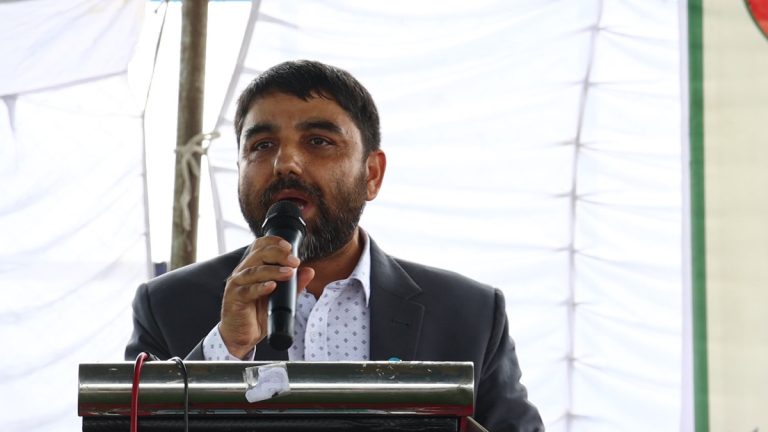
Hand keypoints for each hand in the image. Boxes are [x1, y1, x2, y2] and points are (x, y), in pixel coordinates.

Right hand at [219, 236, 314, 357]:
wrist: (241, 336)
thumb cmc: (257, 314)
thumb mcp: (280, 298)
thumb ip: (294, 284)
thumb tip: (309, 271)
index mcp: (252, 267)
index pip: (259, 246)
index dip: (273, 242)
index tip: (289, 246)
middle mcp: (243, 273)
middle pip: (258, 255)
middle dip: (278, 255)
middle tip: (294, 261)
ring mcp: (236, 285)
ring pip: (253, 271)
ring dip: (272, 271)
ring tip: (288, 273)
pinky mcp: (234, 299)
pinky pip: (247, 291)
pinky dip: (260, 288)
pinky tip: (271, 286)